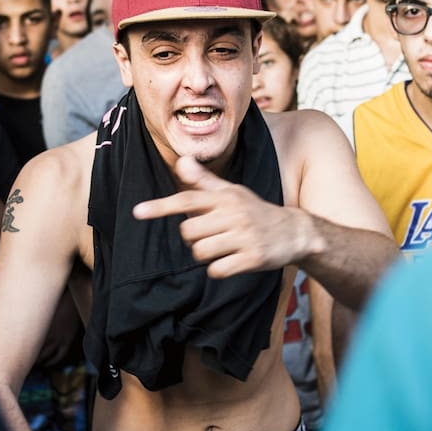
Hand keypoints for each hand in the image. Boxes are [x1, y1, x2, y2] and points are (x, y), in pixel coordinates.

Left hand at [132, 156, 311, 277]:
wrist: (294, 232)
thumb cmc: (255, 211)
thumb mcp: (232, 192)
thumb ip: (204, 182)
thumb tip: (182, 160)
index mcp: (226, 197)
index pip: (187, 199)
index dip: (160, 207)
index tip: (137, 212)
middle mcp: (234, 213)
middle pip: (188, 232)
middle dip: (194, 238)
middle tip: (213, 235)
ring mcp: (245, 236)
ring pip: (201, 252)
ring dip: (206, 255)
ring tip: (223, 248)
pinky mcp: (253, 257)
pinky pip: (217, 270)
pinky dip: (219, 270)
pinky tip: (232, 261)